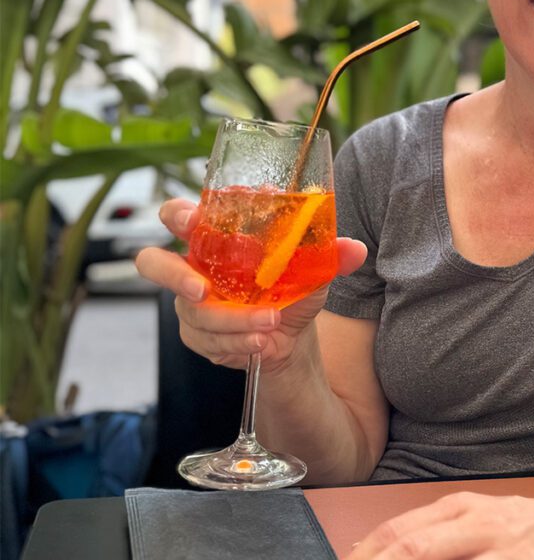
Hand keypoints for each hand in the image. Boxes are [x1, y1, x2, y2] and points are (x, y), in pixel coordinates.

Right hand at [134, 197, 365, 370]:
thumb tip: (354, 249)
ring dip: (232, 321)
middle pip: (153, 263)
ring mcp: (190, 303)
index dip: (177, 215)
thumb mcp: (312, 269)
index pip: (177, 216)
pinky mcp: (197, 334)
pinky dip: (237, 342)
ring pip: (194, 313)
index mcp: (215, 238)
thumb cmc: (292, 287)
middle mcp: (194, 267)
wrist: (292, 333)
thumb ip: (330, 255)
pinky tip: (259, 344)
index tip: (192, 220)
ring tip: (269, 325)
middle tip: (202, 289)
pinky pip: (206, 340)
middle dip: (174, 276)